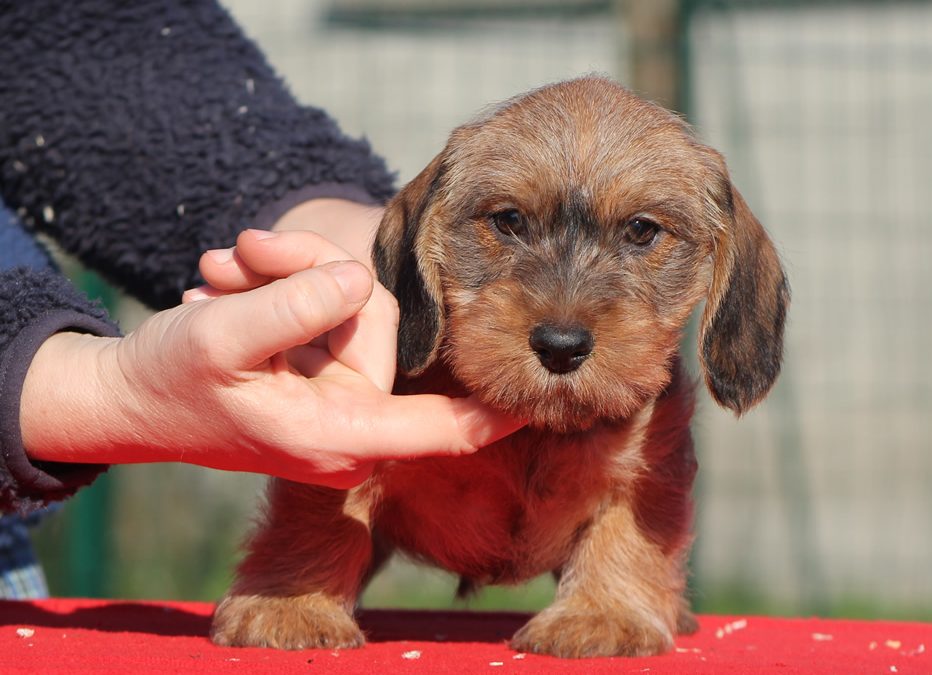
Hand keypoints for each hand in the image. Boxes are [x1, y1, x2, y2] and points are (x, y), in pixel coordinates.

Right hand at [21, 259, 522, 488]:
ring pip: (350, 317)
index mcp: (339, 434)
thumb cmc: (167, 377)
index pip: (443, 428)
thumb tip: (355, 278)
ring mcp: (335, 402)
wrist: (125, 401)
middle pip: (380, 334)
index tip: (549, 386)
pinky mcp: (320, 381)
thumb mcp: (220, 334)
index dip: (499, 410)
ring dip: (290, 281)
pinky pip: (328, 324)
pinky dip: (286, 297)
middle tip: (241, 254)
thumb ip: (293, 305)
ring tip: (222, 273)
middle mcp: (350, 424)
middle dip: (318, 278)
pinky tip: (231, 287)